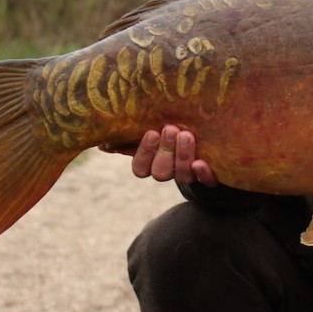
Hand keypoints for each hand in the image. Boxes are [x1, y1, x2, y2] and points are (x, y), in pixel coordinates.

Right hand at [99, 125, 217, 185]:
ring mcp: (189, 177)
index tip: (151, 133)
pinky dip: (203, 174)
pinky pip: (207, 182)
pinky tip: (201, 162)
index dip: (145, 153)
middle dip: (165, 151)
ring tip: (187, 135)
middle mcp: (169, 173)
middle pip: (161, 172)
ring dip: (182, 156)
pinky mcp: (209, 179)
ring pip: (182, 175)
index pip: (140, 168)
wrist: (209, 145)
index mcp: (152, 164)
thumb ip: (131, 136)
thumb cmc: (171, 134)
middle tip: (171, 129)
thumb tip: (103, 143)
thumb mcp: (152, 131)